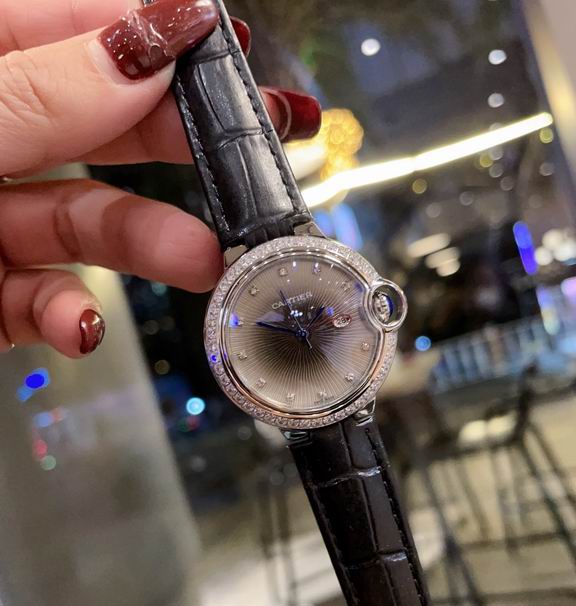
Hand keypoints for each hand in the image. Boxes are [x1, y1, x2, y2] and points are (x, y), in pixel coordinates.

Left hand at [0, 0, 320, 356]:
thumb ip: (42, 96)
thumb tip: (146, 46)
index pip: (64, 28)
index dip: (144, 28)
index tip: (221, 43)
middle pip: (98, 124)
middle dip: (179, 140)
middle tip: (250, 149)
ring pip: (87, 222)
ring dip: (153, 243)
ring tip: (204, 258)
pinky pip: (50, 303)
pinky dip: (75, 318)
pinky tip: (81, 323)